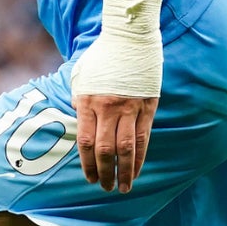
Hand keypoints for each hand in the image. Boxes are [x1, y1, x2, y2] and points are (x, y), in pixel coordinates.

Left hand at [69, 0, 165, 193]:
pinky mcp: (147, 106)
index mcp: (88, 101)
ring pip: (127, 148)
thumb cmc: (102, 56)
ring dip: (125, 171)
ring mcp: (130, 108)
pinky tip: (137, 169)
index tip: (89, 178)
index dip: (87, 164)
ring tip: (124, 187)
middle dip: (105, 173)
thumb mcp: (82, 76)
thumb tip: (79, 120)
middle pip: (106, 150)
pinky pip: (143, 137)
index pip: (86, 142)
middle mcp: (108, 108)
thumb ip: (79, 100)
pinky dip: (140, 156)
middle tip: (105, 188)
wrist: (128, 37)